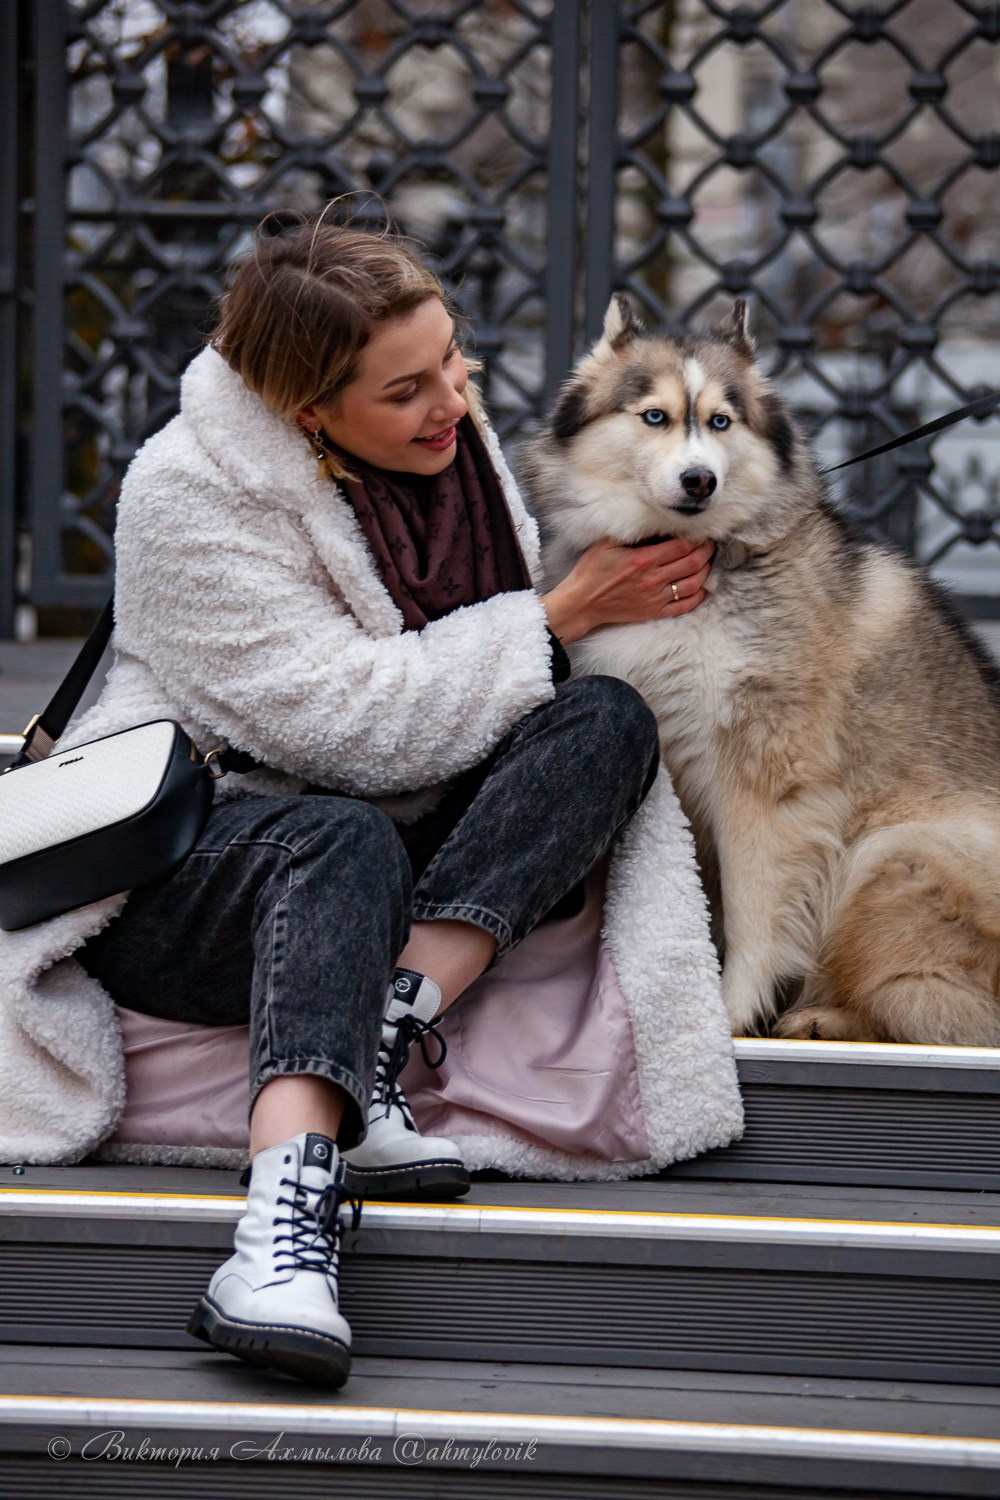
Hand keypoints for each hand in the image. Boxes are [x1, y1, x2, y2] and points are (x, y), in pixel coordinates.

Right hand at [542, 537, 712, 644]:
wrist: (582, 602)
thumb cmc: (592, 570)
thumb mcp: (608, 543)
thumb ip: (633, 533)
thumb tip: (655, 522)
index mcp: (643, 560)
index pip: (682, 547)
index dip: (697, 540)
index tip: (702, 534)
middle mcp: (653, 579)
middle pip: (692, 564)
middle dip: (706, 553)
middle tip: (710, 546)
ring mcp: (656, 598)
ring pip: (693, 584)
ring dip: (705, 572)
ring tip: (707, 563)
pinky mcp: (654, 612)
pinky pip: (684, 606)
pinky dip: (698, 596)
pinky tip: (702, 588)